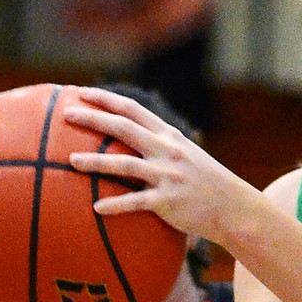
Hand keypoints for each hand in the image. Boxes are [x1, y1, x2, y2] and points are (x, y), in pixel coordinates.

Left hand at [63, 89, 255, 243]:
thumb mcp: (186, 155)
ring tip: (72, 161)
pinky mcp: (168, 202)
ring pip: (125, 164)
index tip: (80, 92)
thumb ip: (161, 146)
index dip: (105, 99)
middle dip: (93, 119)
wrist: (235, 207)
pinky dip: (115, 205)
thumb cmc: (206, 183)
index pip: (132, 109)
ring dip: (96, 162)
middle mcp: (167, 151)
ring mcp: (167, 175)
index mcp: (169, 136)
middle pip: (124, 128)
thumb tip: (131, 142)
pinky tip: (96, 209)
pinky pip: (136, 202)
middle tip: (66, 114)